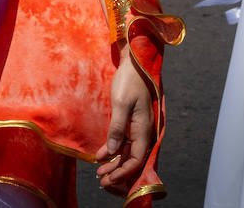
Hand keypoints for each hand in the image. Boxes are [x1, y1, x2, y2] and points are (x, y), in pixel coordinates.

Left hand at [94, 54, 154, 194]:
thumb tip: (112, 150)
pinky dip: (114, 150)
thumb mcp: (120, 103)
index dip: (123, 171)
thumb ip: (117, 127)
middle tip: (101, 180)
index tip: (108, 178)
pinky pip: (125, 142)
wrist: (134, 63)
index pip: (136, 158)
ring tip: (100, 172)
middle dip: (117, 171)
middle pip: (132, 158)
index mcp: (144, 128)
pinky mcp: (132, 122)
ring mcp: (138, 127)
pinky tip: (102, 156)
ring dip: (115, 162)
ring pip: (128, 151)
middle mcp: (143, 131)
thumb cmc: (128, 81)